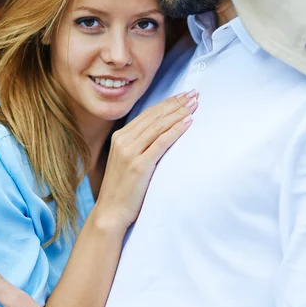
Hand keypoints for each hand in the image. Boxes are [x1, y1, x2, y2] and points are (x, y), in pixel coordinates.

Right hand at [95, 91, 197, 231]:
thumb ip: (139, 145)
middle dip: (176, 103)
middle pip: (155, 116)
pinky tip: (188, 122)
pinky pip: (160, 143)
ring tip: (195, 105)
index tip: (184, 95)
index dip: (167, 103)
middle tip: (194, 94)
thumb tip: (161, 132)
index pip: (148, 114)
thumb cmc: (123, 189)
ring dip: (179, 113)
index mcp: (120, 137)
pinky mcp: (139, 165)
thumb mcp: (127, 160)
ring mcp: (130, 152)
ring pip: (158, 126)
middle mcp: (123, 141)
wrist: (111, 212)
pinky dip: (175, 130)